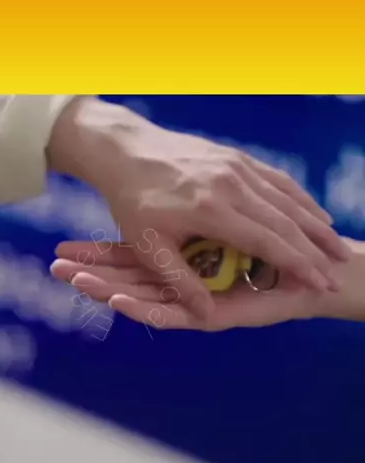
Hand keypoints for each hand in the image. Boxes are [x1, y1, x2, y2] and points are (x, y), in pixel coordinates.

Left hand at [49, 98, 349, 321]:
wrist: (123, 148)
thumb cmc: (132, 201)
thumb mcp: (147, 245)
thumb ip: (178, 280)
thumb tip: (204, 314)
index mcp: (211, 209)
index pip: (268, 240)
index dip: (298, 264)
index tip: (320, 283)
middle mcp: (230, 184)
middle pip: (286, 220)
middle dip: (316, 247)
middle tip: (338, 270)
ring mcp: (236, 166)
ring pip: (287, 198)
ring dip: (314, 223)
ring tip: (336, 247)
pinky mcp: (236, 156)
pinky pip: (277, 180)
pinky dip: (299, 199)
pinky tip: (315, 214)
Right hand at [51, 241, 327, 330]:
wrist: (306, 275)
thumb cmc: (270, 252)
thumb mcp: (226, 229)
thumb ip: (189, 228)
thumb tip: (150, 216)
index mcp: (179, 268)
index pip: (127, 264)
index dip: (95, 260)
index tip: (59, 252)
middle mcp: (180, 291)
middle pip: (124, 282)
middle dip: (88, 273)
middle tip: (52, 268)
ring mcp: (193, 306)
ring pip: (139, 297)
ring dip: (104, 288)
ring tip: (71, 280)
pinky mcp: (209, 318)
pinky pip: (170, 313)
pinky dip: (143, 307)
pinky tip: (115, 299)